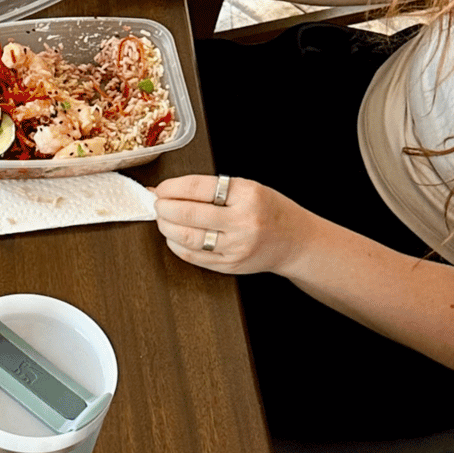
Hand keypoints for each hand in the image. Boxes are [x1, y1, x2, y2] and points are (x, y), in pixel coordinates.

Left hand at [155, 175, 312, 275]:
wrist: (295, 241)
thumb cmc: (270, 210)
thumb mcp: (249, 188)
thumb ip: (211, 189)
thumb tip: (168, 189)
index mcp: (247, 195)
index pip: (197, 188)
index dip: (171, 188)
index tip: (161, 188)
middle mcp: (243, 221)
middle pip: (188, 214)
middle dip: (164, 208)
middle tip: (157, 204)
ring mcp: (236, 246)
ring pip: (187, 238)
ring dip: (166, 227)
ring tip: (163, 219)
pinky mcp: (229, 265)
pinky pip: (193, 256)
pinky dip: (177, 245)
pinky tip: (174, 236)